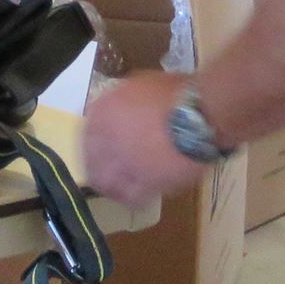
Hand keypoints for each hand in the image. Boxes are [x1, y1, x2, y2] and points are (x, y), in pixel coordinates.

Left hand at [81, 71, 208, 210]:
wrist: (198, 116)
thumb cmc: (174, 93)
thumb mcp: (141, 84)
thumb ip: (124, 99)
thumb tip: (123, 109)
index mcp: (103, 113)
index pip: (86, 131)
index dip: (91, 140)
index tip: (98, 144)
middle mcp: (105, 140)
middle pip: (91, 159)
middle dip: (95, 164)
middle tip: (104, 169)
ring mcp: (123, 165)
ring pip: (105, 182)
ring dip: (108, 185)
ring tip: (115, 188)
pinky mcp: (143, 185)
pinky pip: (130, 197)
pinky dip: (131, 198)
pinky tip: (136, 198)